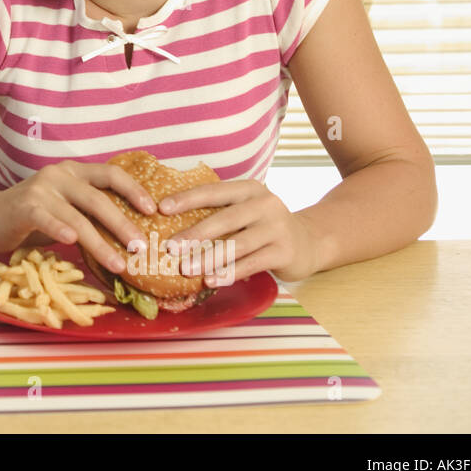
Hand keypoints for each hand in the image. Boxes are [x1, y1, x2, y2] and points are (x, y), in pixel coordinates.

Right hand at [0, 161, 157, 274]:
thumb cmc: (31, 218)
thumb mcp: (64, 210)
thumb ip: (88, 214)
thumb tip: (129, 236)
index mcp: (73, 172)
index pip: (111, 174)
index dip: (134, 190)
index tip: (153, 210)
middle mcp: (59, 175)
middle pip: (99, 198)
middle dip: (123, 224)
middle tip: (142, 247)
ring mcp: (41, 190)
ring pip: (78, 216)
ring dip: (100, 242)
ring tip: (118, 264)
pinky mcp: (24, 206)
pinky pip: (47, 219)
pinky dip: (61, 230)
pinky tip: (72, 243)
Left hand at [158, 179, 319, 283]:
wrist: (309, 242)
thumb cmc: (264, 227)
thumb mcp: (245, 211)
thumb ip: (219, 213)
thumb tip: (171, 225)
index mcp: (249, 189)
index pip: (213, 192)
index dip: (187, 199)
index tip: (161, 208)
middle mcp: (265, 204)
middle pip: (224, 219)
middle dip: (194, 234)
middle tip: (170, 248)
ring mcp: (278, 227)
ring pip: (237, 244)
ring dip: (209, 258)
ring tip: (187, 269)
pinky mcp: (285, 251)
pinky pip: (252, 263)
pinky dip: (230, 273)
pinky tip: (211, 280)